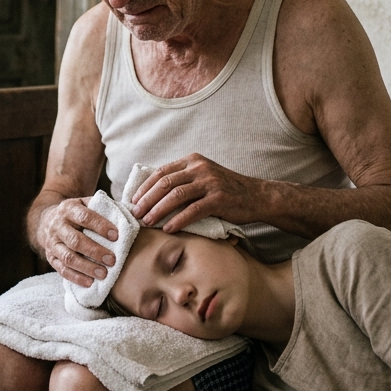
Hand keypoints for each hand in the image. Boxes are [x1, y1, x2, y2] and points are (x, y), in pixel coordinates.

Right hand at [35, 197, 117, 287]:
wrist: (47, 220)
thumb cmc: (77, 214)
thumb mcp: (87, 204)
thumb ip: (106, 208)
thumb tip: (136, 213)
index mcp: (69, 208)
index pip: (84, 216)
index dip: (100, 226)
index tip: (116, 236)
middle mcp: (58, 225)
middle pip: (75, 240)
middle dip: (95, 251)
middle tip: (112, 260)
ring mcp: (52, 243)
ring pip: (68, 257)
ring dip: (86, 267)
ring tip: (103, 274)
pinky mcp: (50, 257)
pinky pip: (62, 269)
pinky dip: (76, 277)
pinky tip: (90, 282)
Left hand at [130, 154, 258, 231]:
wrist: (257, 196)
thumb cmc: (226, 191)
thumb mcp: (203, 178)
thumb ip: (183, 181)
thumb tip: (152, 195)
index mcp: (193, 161)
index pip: (161, 172)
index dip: (145, 187)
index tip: (133, 200)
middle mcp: (200, 168)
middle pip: (165, 183)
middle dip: (147, 199)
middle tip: (135, 213)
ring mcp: (210, 182)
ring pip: (176, 195)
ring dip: (158, 210)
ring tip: (147, 221)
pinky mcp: (219, 199)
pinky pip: (193, 210)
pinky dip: (178, 220)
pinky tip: (168, 229)